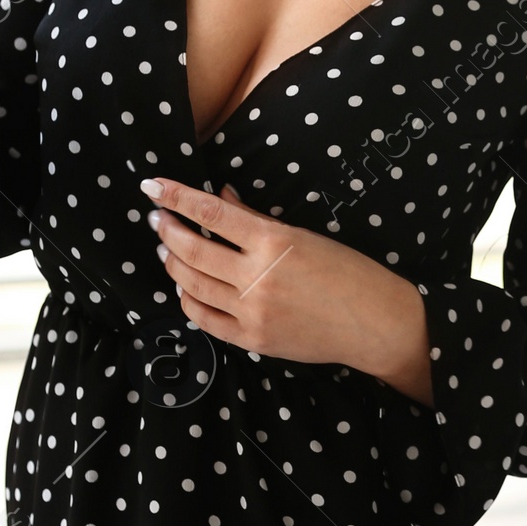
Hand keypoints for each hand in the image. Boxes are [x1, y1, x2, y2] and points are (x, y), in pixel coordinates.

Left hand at [142, 178, 433, 404]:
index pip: (211, 212)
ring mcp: (252, 312)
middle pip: (192, 250)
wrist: (374, 323)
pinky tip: (184, 287)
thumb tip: (221, 195)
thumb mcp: (303, 235)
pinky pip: (204, 320)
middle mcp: (258, 277)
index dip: (177, 197)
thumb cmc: (346, 272)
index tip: (152, 186)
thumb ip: (255, 218)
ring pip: (192, 284)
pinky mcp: (252, 340)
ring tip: (167, 249)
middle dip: (167, 230)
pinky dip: (187, 300)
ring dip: (172, 263)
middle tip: (157, 219)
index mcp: (273, 242)